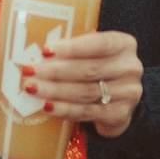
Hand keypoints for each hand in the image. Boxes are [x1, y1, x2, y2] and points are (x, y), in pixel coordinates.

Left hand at [23, 30, 142, 138]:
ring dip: (55, 91)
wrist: (119, 99)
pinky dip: (64, 109)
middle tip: (30, 71)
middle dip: (55, 71)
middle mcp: (130, 67)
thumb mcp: (93, 52)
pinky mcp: (120, 114)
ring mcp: (128, 93)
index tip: (45, 51)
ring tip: (32, 88)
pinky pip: (87, 112)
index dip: (71, 48)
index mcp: (124, 44)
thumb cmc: (98, 68)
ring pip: (85, 92)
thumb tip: (37, 52)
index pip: (98, 44)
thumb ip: (73, 49)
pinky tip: (47, 106)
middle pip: (88, 69)